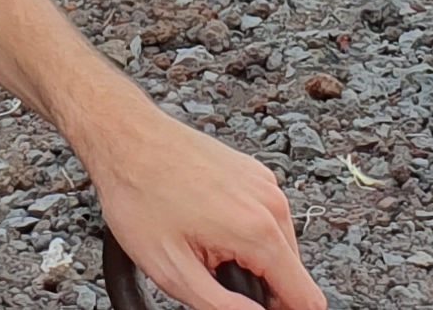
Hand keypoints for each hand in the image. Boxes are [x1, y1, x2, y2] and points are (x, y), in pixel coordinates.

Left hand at [86, 105, 325, 309]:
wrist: (126, 138)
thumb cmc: (139, 195)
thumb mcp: (172, 270)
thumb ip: (220, 305)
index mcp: (258, 230)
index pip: (306, 296)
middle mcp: (270, 202)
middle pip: (291, 272)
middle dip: (260, 287)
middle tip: (213, 280)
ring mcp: (263, 183)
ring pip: (278, 244)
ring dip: (251, 259)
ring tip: (205, 251)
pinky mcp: (252, 172)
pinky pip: (264, 217)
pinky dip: (245, 232)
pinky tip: (208, 227)